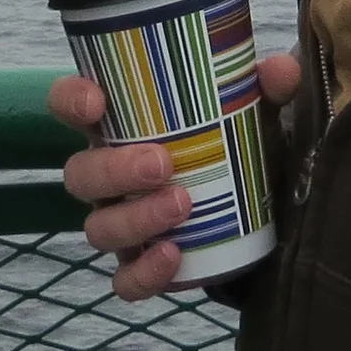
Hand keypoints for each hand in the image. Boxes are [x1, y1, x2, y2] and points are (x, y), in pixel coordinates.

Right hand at [51, 53, 302, 302]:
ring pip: (98, 228)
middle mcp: (110, 173)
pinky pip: (126, 280)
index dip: (70, 100)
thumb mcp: (255, 109)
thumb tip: (281, 70)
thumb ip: (267, 86)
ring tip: (183, 205)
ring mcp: (122, 222)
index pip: (69, 103)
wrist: (263, 210)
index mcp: (121, 123)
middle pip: (80, 174)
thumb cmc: (237, 142)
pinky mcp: (143, 265)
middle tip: (162, 164)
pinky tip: (174, 255)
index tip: (96, 102)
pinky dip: (144, 272)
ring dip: (135, 218)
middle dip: (113, 169)